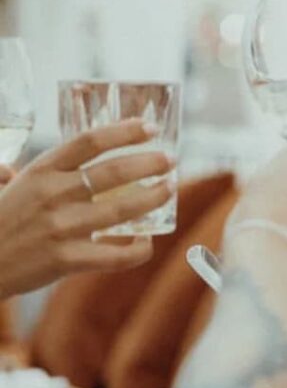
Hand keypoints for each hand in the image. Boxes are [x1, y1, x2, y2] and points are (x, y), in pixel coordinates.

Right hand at [0, 121, 174, 298]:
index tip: (150, 128)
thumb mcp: (7, 186)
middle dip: (151, 163)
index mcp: (41, 170)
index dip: (125, 131)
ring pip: (123, 210)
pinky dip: (137, 250)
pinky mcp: (66, 260)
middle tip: (170, 160)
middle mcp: (53, 194)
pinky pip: (115, 255)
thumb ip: (29, 172)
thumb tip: (24, 163)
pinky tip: (147, 242)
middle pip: (115, 171)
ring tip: (169, 189)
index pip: (90, 141)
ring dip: (153, 198)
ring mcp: (61, 227)